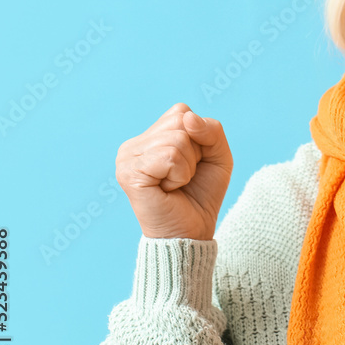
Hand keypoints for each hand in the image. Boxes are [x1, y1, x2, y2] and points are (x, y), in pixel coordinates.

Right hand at [115, 102, 232, 240]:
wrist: (191, 232)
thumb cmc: (201, 194)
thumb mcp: (217, 155)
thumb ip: (211, 129)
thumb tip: (188, 118)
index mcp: (148, 138)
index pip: (182, 112)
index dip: (199, 139)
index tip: (191, 165)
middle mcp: (132, 145)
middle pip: (180, 122)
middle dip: (195, 152)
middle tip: (183, 177)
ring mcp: (127, 158)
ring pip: (177, 139)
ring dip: (188, 166)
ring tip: (175, 184)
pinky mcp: (129, 173)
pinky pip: (170, 156)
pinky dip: (180, 174)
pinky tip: (168, 189)